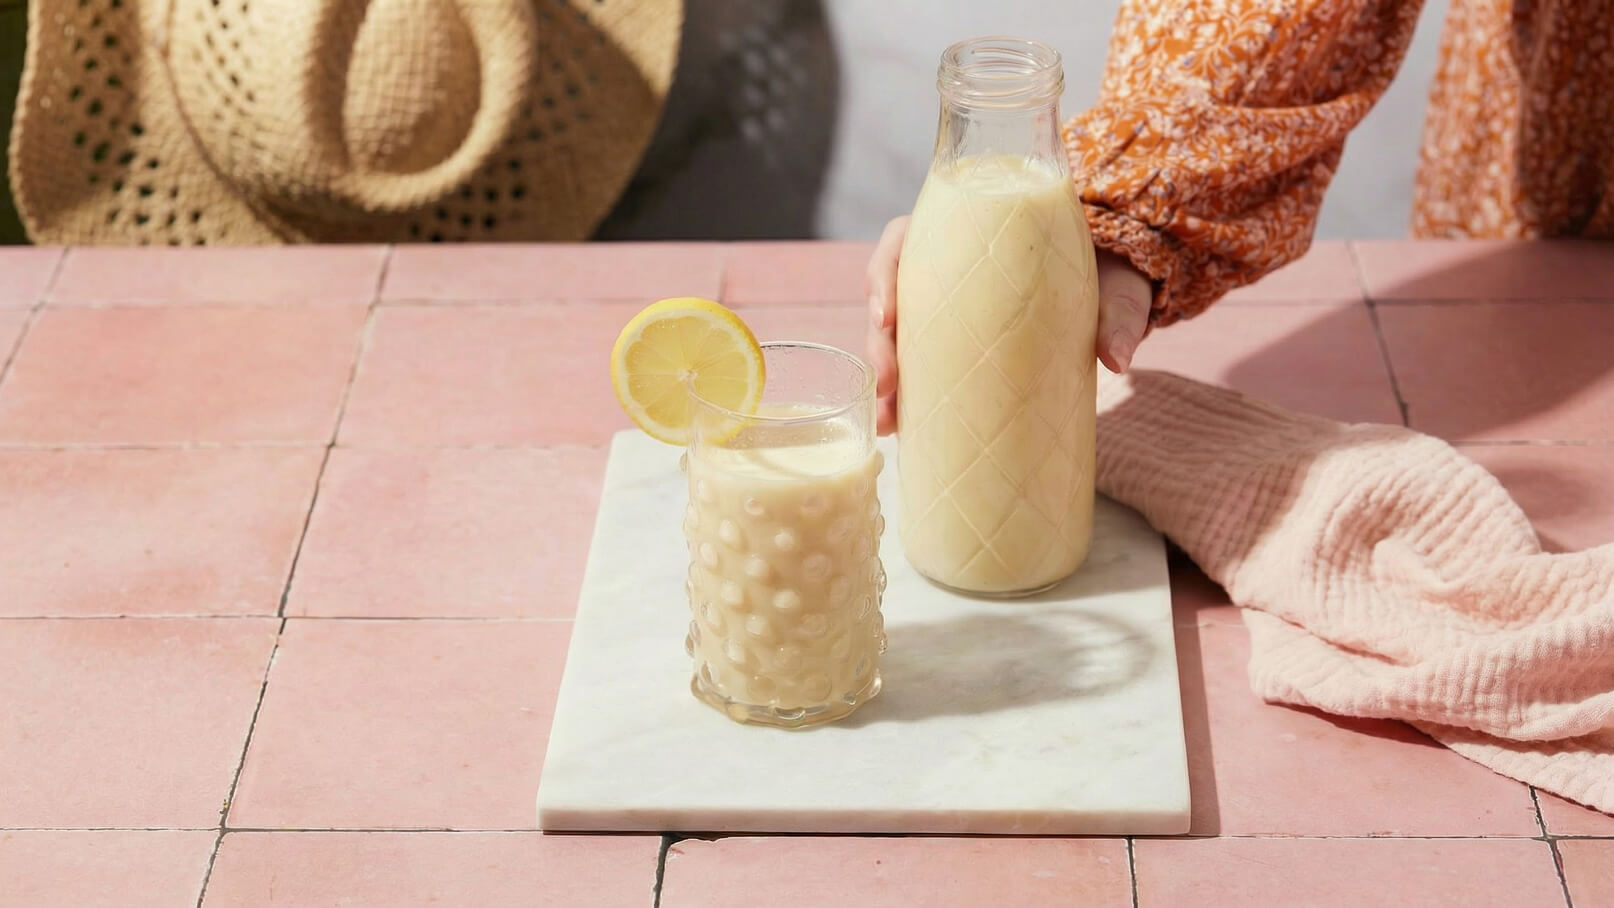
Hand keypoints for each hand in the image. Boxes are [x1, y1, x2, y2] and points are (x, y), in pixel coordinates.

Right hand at [864, 215, 1153, 435]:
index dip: (884, 275)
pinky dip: (902, 398)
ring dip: (883, 381)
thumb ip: (1118, 314)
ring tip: (887, 423)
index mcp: (969, 233)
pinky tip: (895, 428)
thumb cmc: (1105, 273)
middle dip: (879, 344)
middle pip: (890, 297)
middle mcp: (945, 270)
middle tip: (889, 385)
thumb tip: (1117, 359)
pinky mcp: (955, 347)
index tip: (888, 315)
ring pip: (895, 338)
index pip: (905, 240)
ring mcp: (946, 312)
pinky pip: (916, 366)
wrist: (1115, 293)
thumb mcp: (1113, 287)